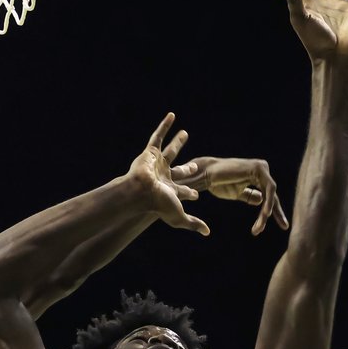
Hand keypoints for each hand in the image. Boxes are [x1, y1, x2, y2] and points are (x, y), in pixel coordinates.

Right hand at [126, 113, 209, 235]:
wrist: (139, 192)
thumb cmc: (158, 204)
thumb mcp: (179, 216)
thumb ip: (193, 223)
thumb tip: (208, 233)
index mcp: (170, 191)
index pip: (183, 192)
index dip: (190, 192)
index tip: (197, 193)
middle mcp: (164, 177)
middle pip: (178, 171)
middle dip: (187, 170)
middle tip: (195, 167)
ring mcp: (157, 164)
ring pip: (170, 150)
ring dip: (178, 143)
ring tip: (185, 134)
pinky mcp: (150, 152)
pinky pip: (158, 136)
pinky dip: (164, 126)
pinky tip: (172, 115)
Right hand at [172, 157, 289, 235]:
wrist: (206, 175)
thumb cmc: (218, 183)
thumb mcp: (237, 193)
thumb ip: (249, 196)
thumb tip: (261, 200)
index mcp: (257, 177)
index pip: (270, 196)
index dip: (276, 211)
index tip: (284, 226)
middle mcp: (262, 170)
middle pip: (272, 195)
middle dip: (275, 213)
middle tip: (281, 227)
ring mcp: (262, 167)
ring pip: (271, 194)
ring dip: (267, 211)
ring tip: (259, 227)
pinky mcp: (259, 167)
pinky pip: (268, 188)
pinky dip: (268, 201)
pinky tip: (266, 214)